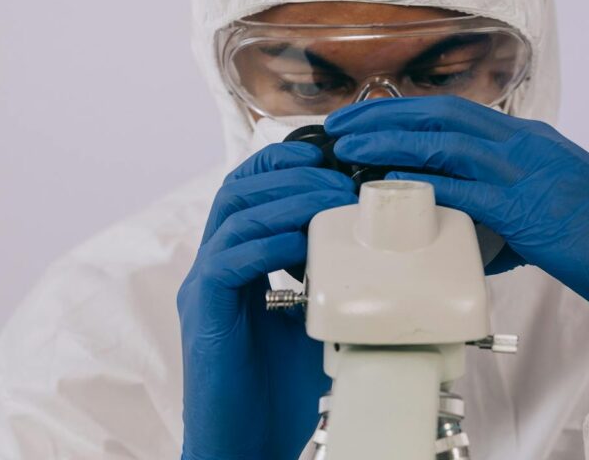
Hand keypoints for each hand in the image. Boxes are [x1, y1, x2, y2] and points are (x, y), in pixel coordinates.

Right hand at [177, 143, 357, 459]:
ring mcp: (204, 287)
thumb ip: (336, 281)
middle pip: (238, 188)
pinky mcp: (203, 312)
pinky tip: (302, 242)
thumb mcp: (320, 319)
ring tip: (330, 196)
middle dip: (289, 171)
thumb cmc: (284, 389)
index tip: (330, 156)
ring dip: (287, 197)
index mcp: (239, 262)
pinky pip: (229, 259)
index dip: (286, 163)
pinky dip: (269, 241)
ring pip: (234, 214)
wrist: (250, 443)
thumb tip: (385, 251)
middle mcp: (215, 266)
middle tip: (337, 174)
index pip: (251, 189)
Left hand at [326, 96, 588, 357]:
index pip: (457, 113)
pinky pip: (467, 189)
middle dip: (385, 115)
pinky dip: (425, 183)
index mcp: (530, 142)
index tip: (366, 118)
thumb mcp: (549, 215)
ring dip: (392, 139)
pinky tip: (392, 185)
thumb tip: (466, 238)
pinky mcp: (531, 209)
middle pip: (442, 115)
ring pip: (447, 140)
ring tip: (348, 144)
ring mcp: (529, 173)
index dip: (405, 112)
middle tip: (338, 124)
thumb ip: (504, 219)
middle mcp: (526, 145)